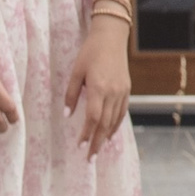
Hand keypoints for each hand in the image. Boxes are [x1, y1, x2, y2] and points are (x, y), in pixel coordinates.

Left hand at [64, 19, 131, 157]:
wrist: (111, 37)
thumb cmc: (90, 52)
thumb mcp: (76, 71)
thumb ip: (72, 94)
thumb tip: (68, 115)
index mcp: (99, 88)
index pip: (93, 118)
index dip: (86, 134)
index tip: (79, 146)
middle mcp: (113, 93)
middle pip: (105, 124)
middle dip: (97, 142)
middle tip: (90, 158)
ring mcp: (122, 92)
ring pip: (114, 120)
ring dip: (106, 137)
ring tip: (98, 150)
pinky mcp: (126, 90)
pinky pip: (121, 112)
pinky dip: (116, 125)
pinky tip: (110, 134)